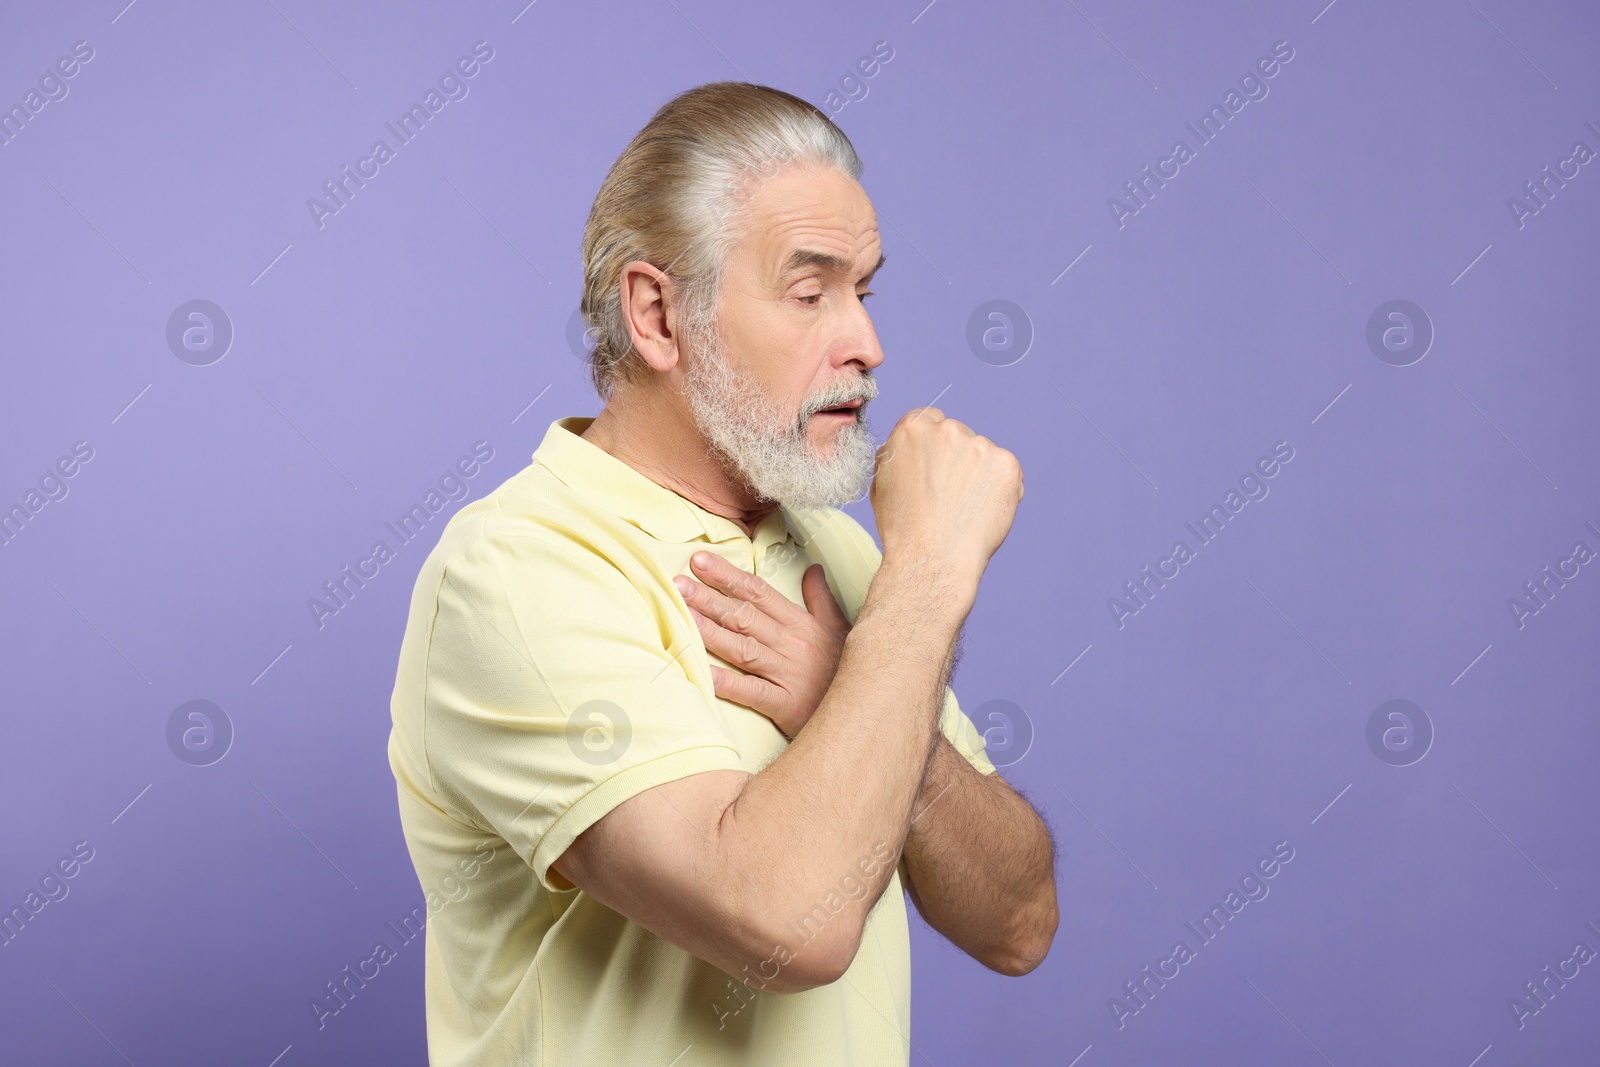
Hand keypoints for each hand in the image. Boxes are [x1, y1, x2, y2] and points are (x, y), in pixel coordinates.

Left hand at [671, 551, 850, 737]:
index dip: (728, 576)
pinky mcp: (786, 704)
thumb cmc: (847, 669)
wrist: (866, 710)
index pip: (759, 592)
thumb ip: (821, 598)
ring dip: (711, 631)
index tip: (700, 562)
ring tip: (683, 615)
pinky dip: (727, 683)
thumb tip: (813, 568)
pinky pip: (752, 692)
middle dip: (710, 598)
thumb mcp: (840, 628)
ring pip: (743, 648)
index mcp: (800, 624)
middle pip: (745, 616)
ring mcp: (787, 674)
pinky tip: (703, 673)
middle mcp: (791, 644)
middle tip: (678, 583)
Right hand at [871, 407, 1022, 590]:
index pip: (930, 421)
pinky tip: (983, 512)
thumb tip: (912, 449)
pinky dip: (1001, 490)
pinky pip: (1007, 473)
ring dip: (980, 475)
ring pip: (984, 455)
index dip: (934, 448)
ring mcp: (980, 445)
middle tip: (951, 497)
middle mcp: (947, 430)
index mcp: (912, 428)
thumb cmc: (904, 529)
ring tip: (966, 510)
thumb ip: (898, 456)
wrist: (932, 560)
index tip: (936, 469)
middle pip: (959, 435)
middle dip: (958, 460)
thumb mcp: (882, 483)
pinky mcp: (1006, 465)